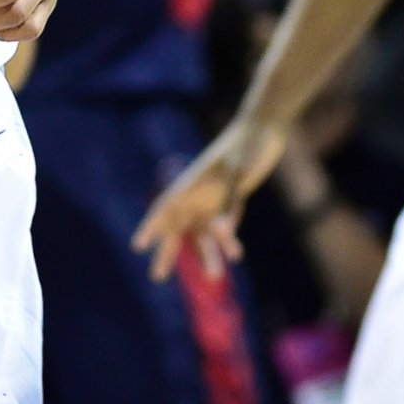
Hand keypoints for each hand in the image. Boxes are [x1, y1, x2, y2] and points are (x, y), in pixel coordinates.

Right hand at [132, 115, 287, 282]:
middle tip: (157, 277)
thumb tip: (218, 231)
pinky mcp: (232, 196)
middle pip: (179, 226)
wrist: (265, 126)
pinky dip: (228, 239)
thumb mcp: (239, 173)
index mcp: (193, 183)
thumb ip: (228, 203)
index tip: (138, 246)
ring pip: (204, 230)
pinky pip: (225, 223)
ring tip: (214, 276)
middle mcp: (200, 192)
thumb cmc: (249, 144)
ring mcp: (215, 195)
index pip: (166, 208)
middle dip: (168, 251)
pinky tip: (236, 255)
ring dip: (208, 252)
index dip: (152, 227)